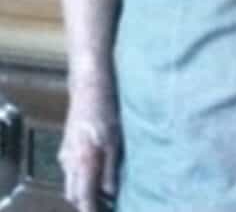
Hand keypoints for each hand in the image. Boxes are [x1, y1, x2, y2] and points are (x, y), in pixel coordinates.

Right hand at [59, 81, 119, 211]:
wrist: (89, 90)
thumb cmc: (106, 113)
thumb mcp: (114, 141)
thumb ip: (110, 169)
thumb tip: (110, 193)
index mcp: (83, 163)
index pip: (83, 197)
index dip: (90, 209)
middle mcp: (69, 162)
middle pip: (73, 193)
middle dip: (86, 202)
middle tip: (104, 205)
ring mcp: (65, 154)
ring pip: (71, 182)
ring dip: (82, 190)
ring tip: (101, 191)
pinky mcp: (66, 146)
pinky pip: (70, 170)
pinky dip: (80, 177)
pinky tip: (94, 172)